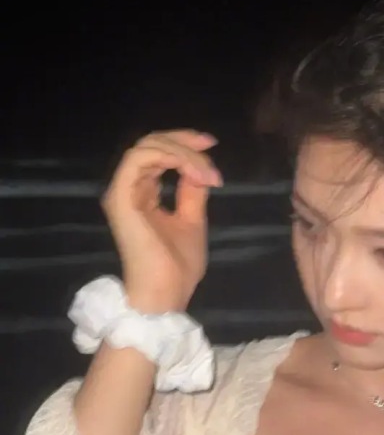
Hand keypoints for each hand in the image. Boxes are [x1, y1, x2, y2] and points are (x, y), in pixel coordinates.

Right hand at [101, 129, 221, 312]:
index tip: (211, 146)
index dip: (183, 143)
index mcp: (142, 194)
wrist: (167, 294)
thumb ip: (192, 192)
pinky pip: (140, 159)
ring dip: (182, 152)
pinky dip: (170, 158)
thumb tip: (199, 167)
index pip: (156, 153)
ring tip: (207, 173)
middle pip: (150, 143)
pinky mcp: (121, 198)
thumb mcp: (192, 220)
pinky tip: (193, 173)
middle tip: (210, 147)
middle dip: (184, 140)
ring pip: (146, 147)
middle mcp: (128, 189)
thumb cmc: (177, 267)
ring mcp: (122, 192)